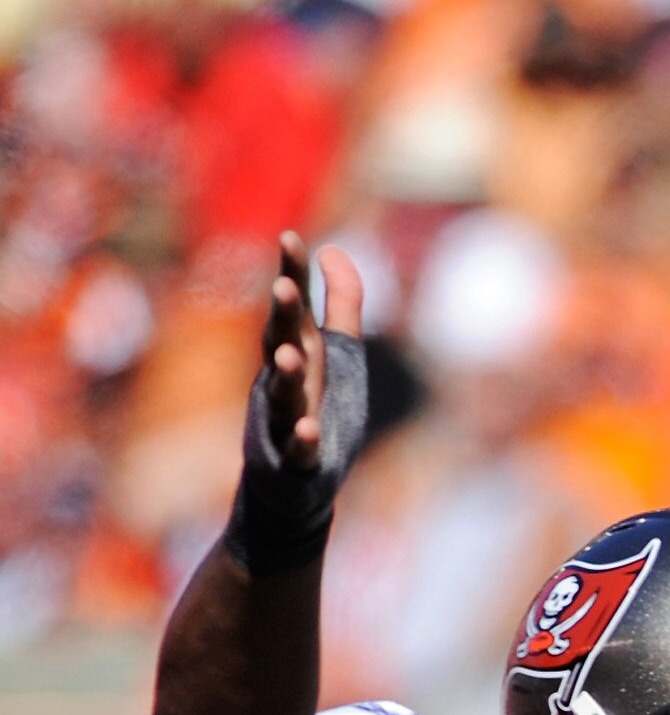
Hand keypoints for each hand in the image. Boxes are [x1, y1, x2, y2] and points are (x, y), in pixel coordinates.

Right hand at [260, 231, 363, 474]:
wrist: (297, 477)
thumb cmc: (317, 403)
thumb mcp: (336, 350)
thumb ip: (341, 302)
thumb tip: (333, 248)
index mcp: (296, 347)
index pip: (293, 304)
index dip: (292, 272)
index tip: (290, 237)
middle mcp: (286, 377)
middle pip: (282, 341)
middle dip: (283, 316)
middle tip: (283, 288)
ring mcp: (286, 417)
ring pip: (284, 392)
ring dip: (286, 373)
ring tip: (289, 355)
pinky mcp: (298, 456)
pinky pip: (299, 447)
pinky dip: (303, 438)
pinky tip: (309, 429)